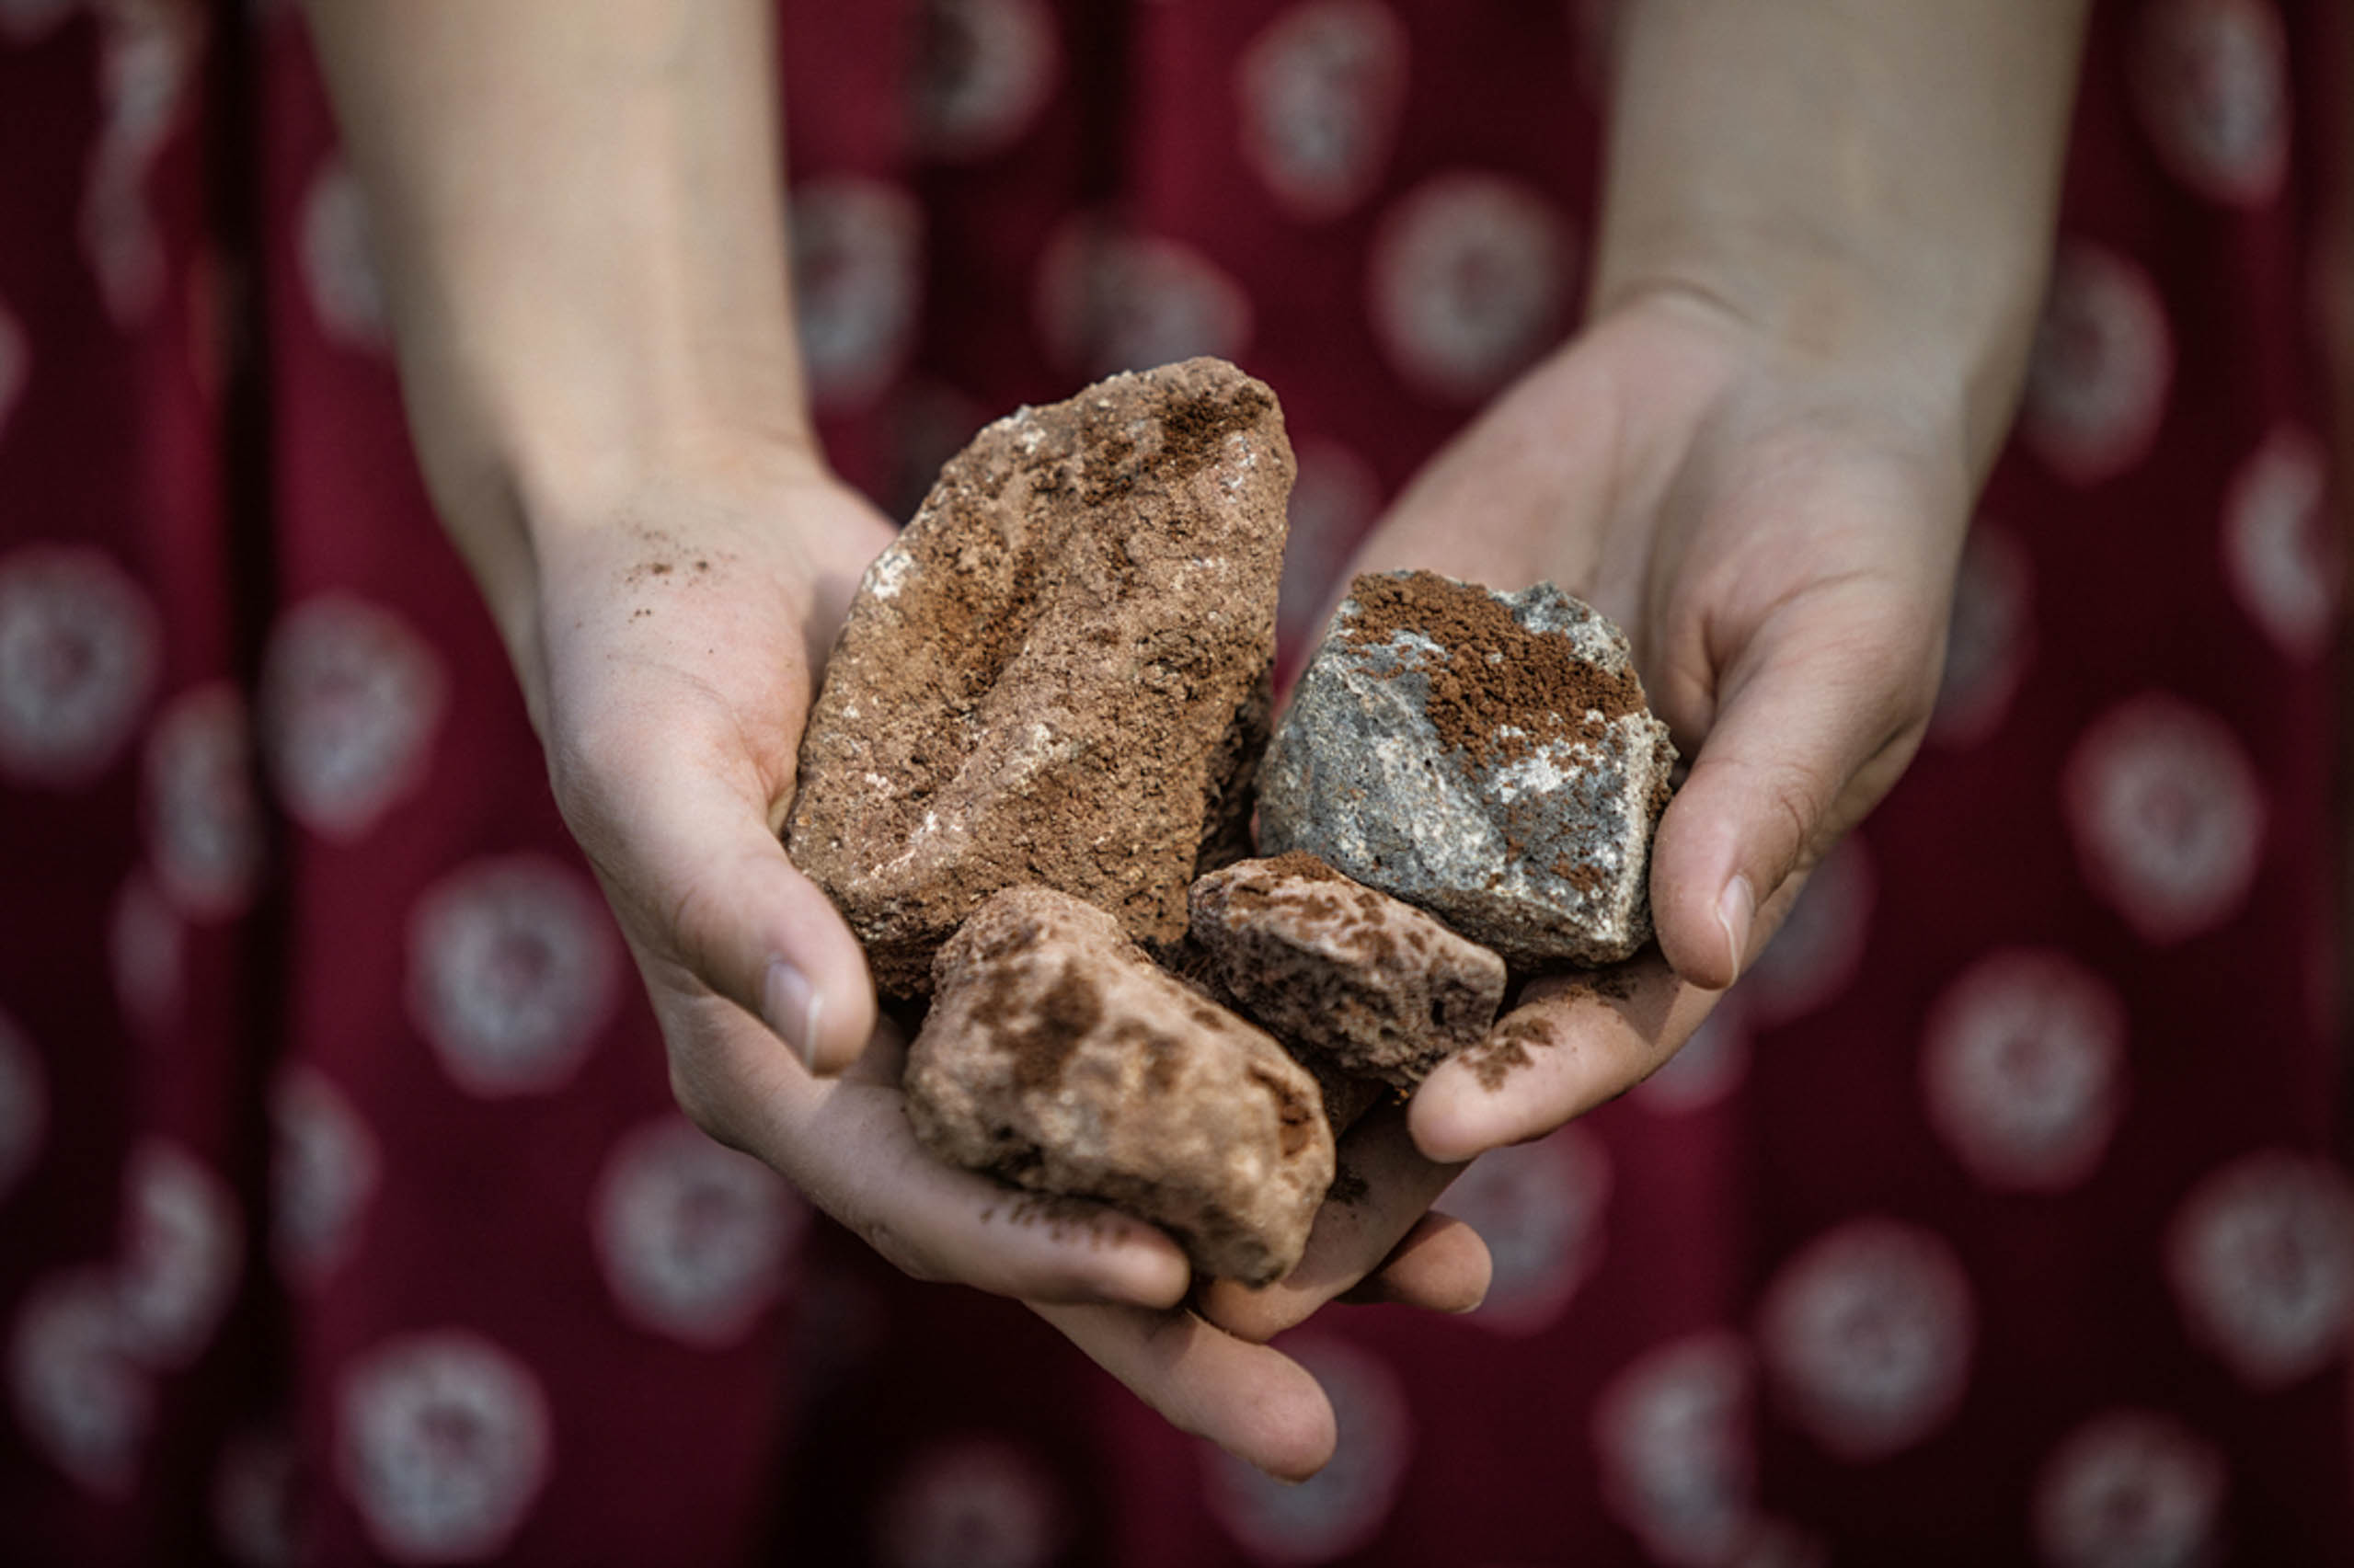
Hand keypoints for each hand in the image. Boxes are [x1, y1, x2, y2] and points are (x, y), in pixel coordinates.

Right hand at [509, 439, 1479, 1478]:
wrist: (711, 550)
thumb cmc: (644, 670)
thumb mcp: (654, 774)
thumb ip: (723, 903)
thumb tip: (834, 1041)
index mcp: (796, 1077)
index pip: (923, 1199)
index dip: (1035, 1250)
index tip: (1164, 1283)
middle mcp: (917, 1063)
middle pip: (1059, 1216)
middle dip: (1183, 1329)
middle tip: (1312, 1439)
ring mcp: (1011, 990)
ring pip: (1157, 1126)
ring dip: (1288, 1205)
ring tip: (1447, 1278)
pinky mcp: (1084, 901)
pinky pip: (1195, 990)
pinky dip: (1298, 1039)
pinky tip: (1417, 1074)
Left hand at [1199, 287, 1969, 1342]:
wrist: (1744, 383)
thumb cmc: (1845, 536)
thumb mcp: (1839, 653)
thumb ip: (1765, 793)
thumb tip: (1706, 946)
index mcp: (1663, 909)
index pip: (1587, 1032)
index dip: (1520, 1087)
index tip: (1440, 1126)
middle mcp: (1536, 882)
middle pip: (1429, 1035)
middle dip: (1340, 1148)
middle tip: (1234, 1258)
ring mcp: (1438, 796)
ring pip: (1330, 934)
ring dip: (1243, 1031)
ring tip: (1137, 1106)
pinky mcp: (1364, 698)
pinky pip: (1281, 781)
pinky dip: (1209, 846)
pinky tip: (1114, 905)